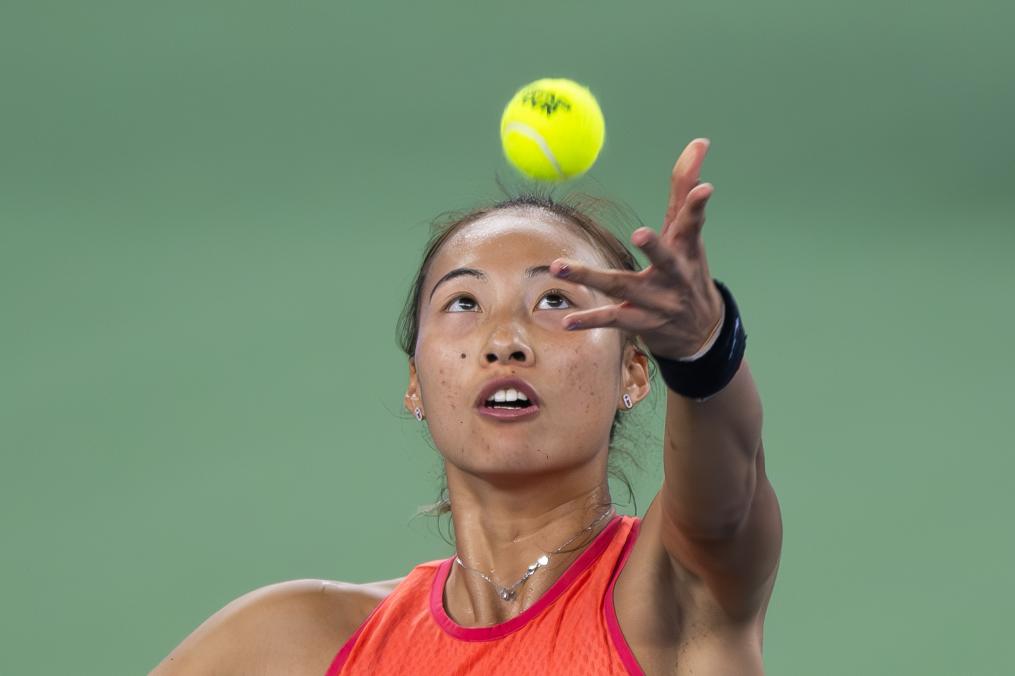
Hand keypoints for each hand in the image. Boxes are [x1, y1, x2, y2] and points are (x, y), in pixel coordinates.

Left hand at [549, 138, 724, 360]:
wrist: (701, 333)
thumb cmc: (689, 271)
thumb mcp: (688, 234)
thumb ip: (684, 188)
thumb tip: (699, 141)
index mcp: (686, 250)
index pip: (693, 224)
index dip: (698, 206)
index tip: (705, 189)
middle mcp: (674, 276)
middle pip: (664, 259)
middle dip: (654, 246)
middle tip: (640, 233)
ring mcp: (656, 302)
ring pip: (622, 288)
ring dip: (591, 277)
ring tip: (559, 266)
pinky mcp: (639, 322)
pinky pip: (612, 320)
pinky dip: (589, 319)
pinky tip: (566, 319)